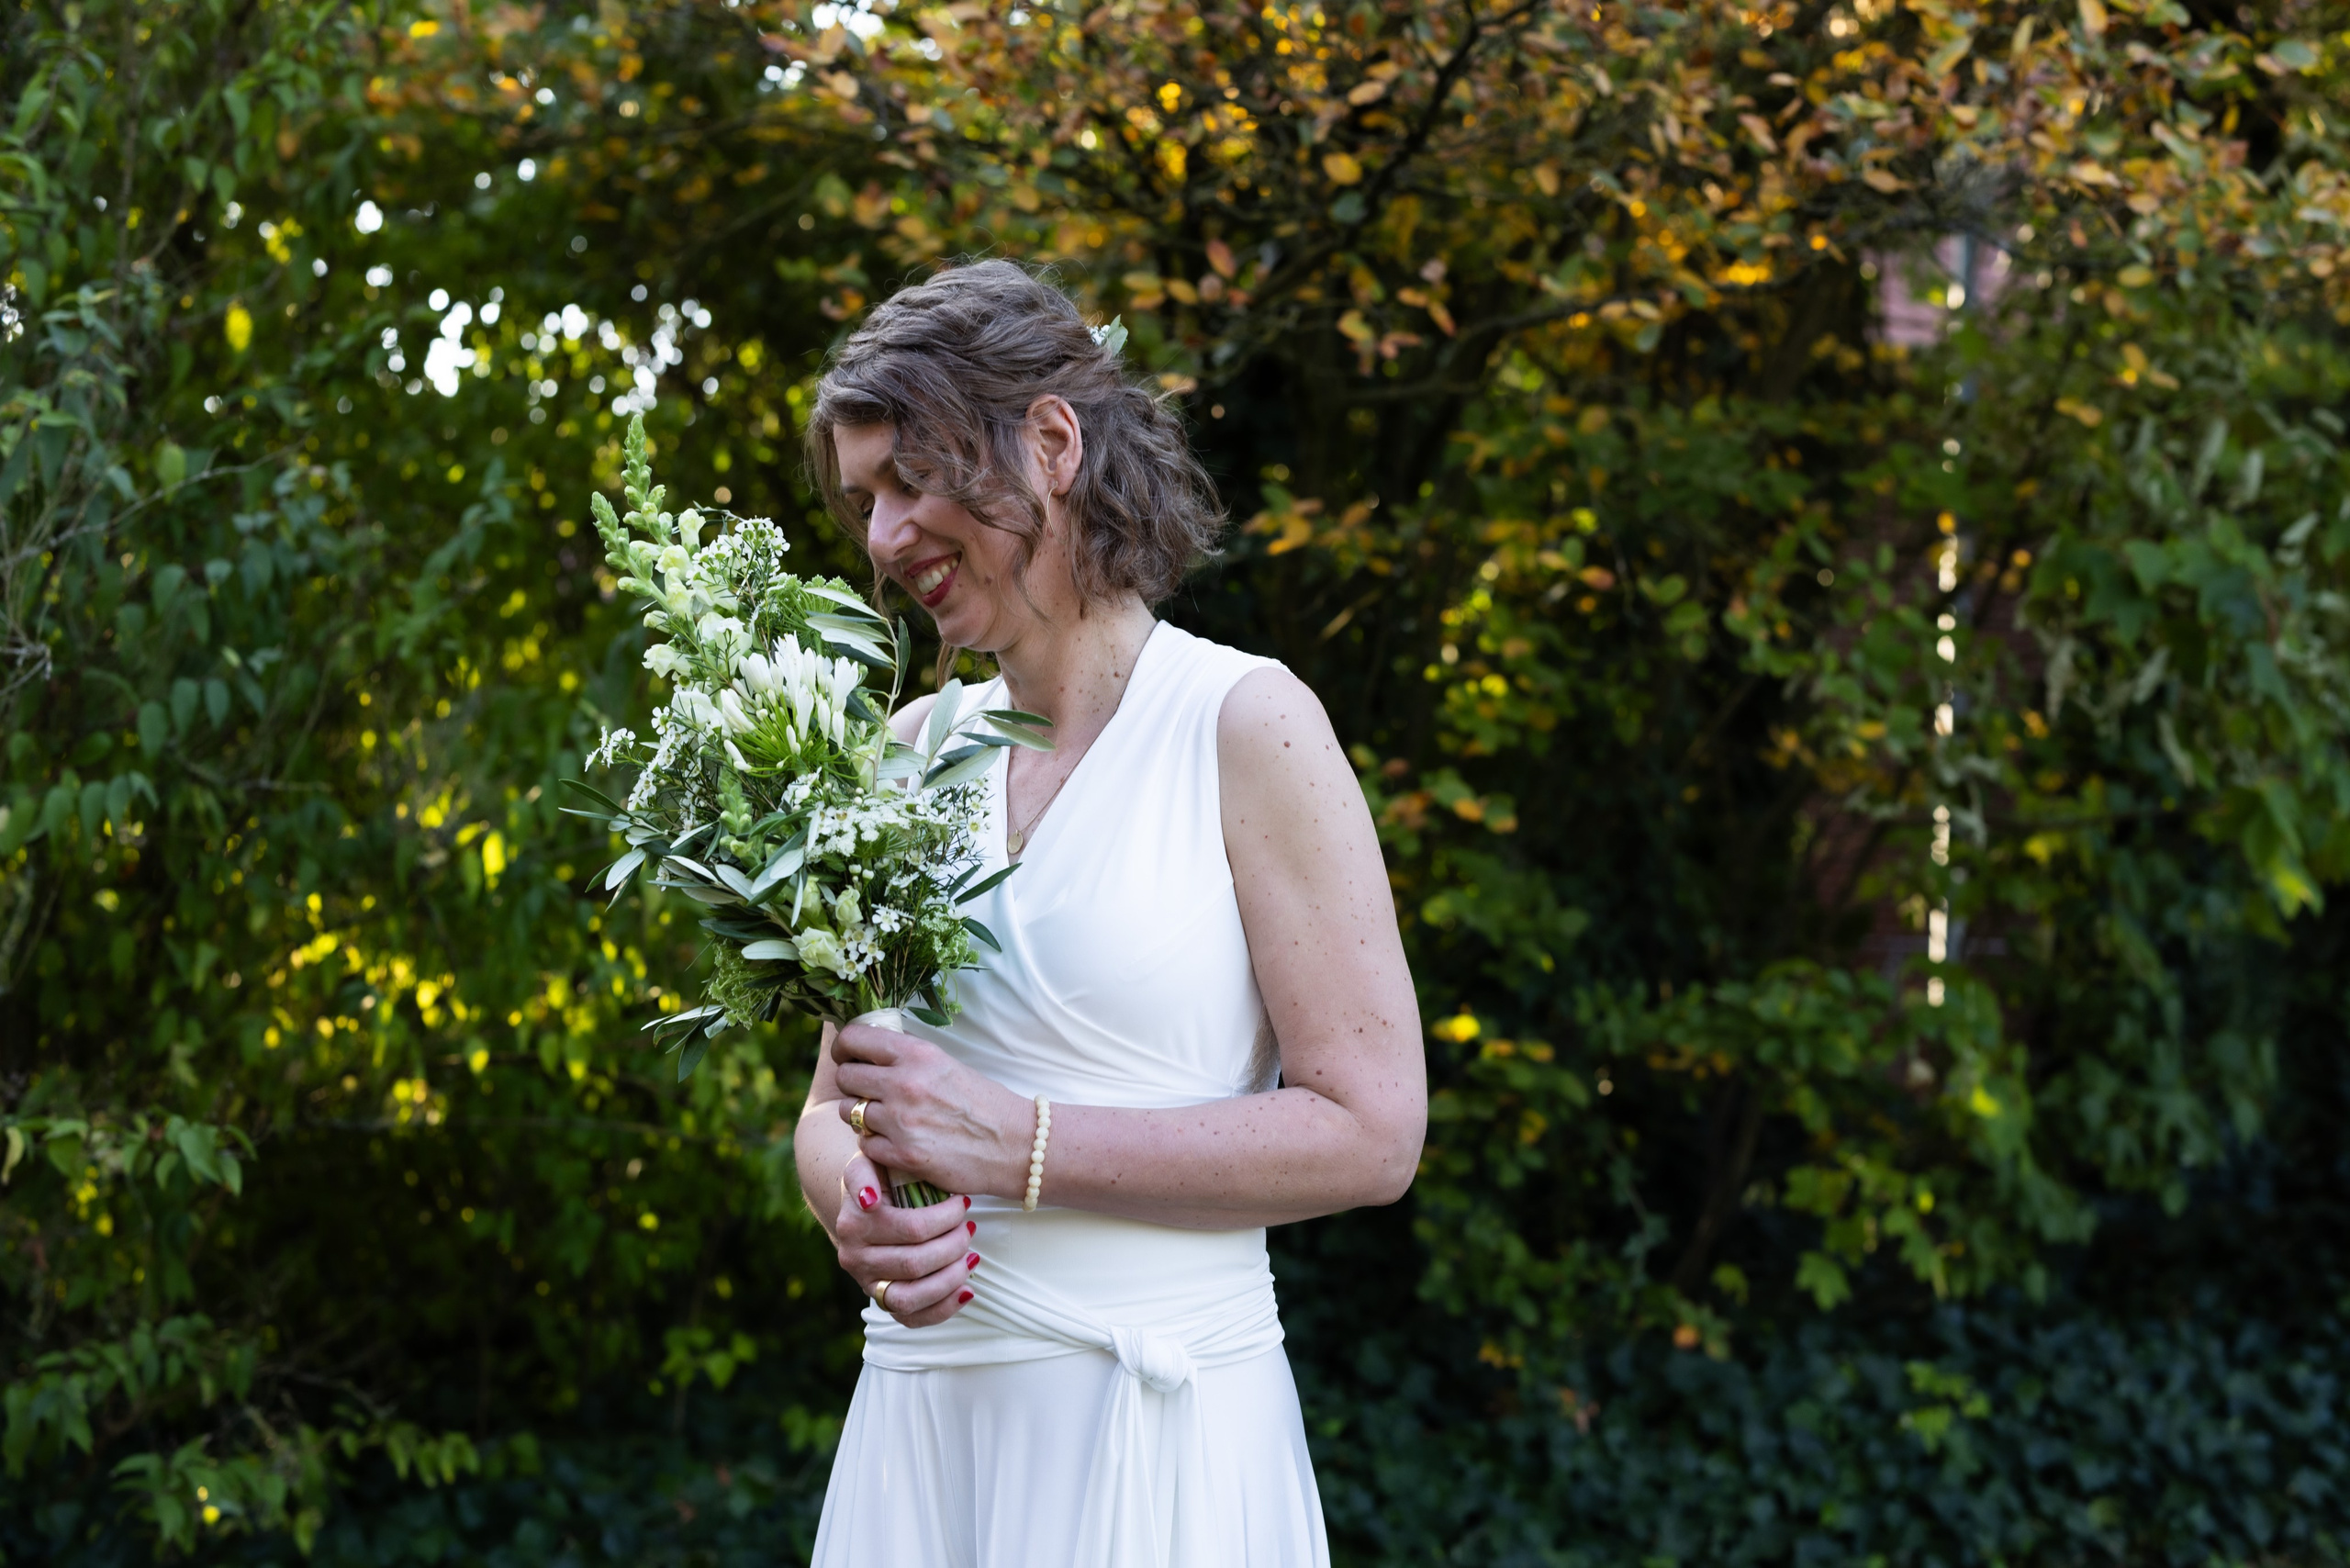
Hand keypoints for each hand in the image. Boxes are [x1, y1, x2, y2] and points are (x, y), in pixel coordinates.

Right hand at [831, 1147, 980, 1327]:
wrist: (864, 1205)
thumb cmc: (877, 1179)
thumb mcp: (867, 1163)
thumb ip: (862, 1173)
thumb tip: (868, 1200)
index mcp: (853, 1224)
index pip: (911, 1229)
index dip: (945, 1218)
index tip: (963, 1202)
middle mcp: (854, 1259)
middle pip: (914, 1264)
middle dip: (953, 1246)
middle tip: (970, 1228)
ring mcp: (867, 1284)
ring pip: (910, 1297)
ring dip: (950, 1278)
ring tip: (972, 1257)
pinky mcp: (881, 1302)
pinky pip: (912, 1318)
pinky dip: (943, 1308)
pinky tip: (966, 1290)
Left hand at [832, 1021, 1031, 1198]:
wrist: (1015, 1144)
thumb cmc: (983, 1103)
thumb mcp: (944, 1065)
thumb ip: (905, 1059)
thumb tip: (866, 1052)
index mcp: (916, 1054)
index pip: (853, 1040)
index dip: (844, 1049)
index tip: (847, 1058)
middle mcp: (904, 1083)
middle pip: (845, 1077)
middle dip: (851, 1086)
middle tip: (867, 1093)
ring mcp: (901, 1121)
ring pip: (849, 1113)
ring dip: (861, 1117)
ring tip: (886, 1120)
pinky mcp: (902, 1154)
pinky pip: (865, 1145)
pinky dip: (876, 1145)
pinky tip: (898, 1142)